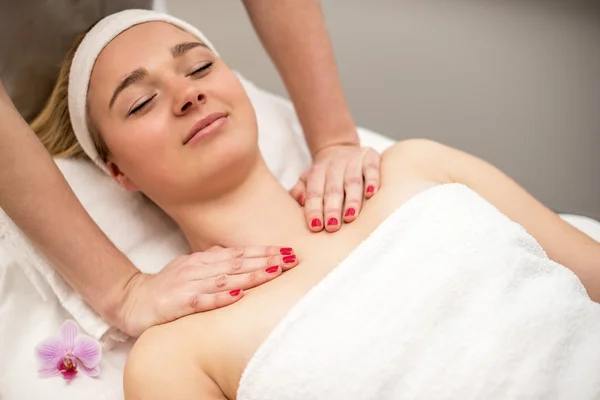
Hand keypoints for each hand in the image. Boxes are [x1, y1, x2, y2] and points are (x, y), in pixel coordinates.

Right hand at [115, 245, 297, 336]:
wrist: (132, 299)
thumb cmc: (168, 285)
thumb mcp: (193, 268)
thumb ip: (216, 262)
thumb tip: (244, 256)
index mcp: (204, 259)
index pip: (240, 253)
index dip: (264, 252)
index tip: (288, 251)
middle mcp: (198, 268)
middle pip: (237, 263)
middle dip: (266, 260)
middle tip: (291, 258)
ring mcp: (187, 285)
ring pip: (225, 278)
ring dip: (251, 275)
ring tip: (274, 271)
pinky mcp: (177, 304)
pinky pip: (202, 300)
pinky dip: (221, 298)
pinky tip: (238, 296)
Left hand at [290, 144, 380, 232]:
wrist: (339, 147)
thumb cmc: (324, 173)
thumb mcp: (307, 179)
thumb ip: (299, 190)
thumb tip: (299, 200)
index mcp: (317, 172)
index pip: (314, 192)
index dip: (314, 209)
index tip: (316, 226)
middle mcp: (334, 165)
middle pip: (333, 189)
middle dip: (332, 209)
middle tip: (332, 227)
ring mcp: (353, 161)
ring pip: (352, 181)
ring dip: (352, 200)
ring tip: (350, 217)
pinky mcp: (369, 157)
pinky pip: (371, 169)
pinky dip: (372, 181)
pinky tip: (371, 194)